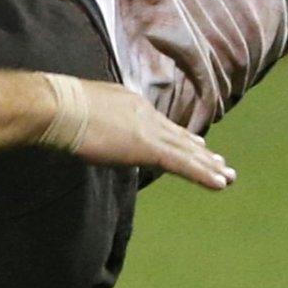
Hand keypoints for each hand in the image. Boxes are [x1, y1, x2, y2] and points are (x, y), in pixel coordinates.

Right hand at [68, 80, 236, 190]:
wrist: (61, 106)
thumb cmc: (60, 107)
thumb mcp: (84, 111)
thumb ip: (98, 121)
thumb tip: (94, 130)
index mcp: (131, 104)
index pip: (161, 124)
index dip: (180, 136)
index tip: (197, 143)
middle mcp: (146, 114)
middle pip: (179, 137)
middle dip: (201, 152)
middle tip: (221, 163)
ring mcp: (149, 130)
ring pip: (187, 152)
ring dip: (209, 166)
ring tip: (228, 176)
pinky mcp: (149, 147)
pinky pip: (183, 164)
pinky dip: (203, 174)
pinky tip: (219, 183)